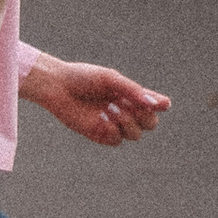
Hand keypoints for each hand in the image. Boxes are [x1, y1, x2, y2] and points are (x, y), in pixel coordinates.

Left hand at [21, 52, 169, 146]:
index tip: (159, 103)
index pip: (155, 104)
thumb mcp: (110, 79)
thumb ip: (132, 90)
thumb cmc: (83, 77)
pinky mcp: (100, 134)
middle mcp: (125, 110)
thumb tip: (156, 105)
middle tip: (130, 106)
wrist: (57, 86)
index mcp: (130, 95)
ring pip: (136, 135)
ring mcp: (114, 124)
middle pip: (150, 123)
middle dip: (145, 117)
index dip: (160, 105)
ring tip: (110, 108)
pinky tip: (101, 118)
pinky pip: (117, 140)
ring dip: (127, 123)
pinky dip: (112, 130)